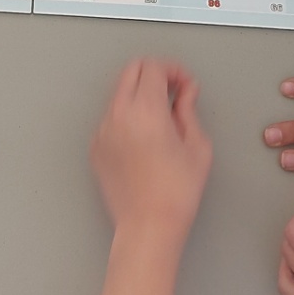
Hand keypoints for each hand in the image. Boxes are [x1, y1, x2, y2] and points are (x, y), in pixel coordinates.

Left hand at [91, 59, 211, 247]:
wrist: (148, 227)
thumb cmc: (176, 193)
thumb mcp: (197, 147)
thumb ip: (189, 109)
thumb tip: (186, 92)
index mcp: (146, 111)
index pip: (153, 67)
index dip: (173, 70)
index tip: (185, 84)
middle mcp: (119, 114)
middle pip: (131, 70)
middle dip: (154, 73)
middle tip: (173, 92)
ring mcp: (103, 130)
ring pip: (119, 93)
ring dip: (139, 94)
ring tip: (161, 118)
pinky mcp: (96, 146)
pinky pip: (111, 117)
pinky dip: (127, 115)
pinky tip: (144, 137)